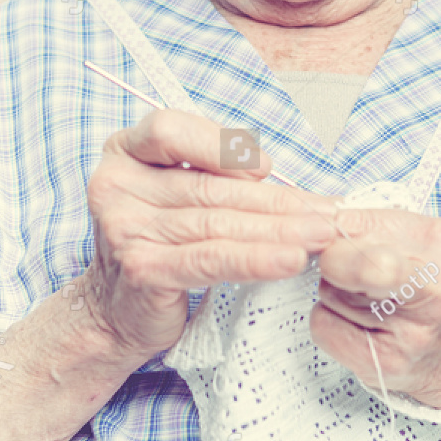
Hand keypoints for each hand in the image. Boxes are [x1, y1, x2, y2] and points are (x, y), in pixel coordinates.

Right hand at [80, 110, 339, 363]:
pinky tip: (290, 260)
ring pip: (217, 223)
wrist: (116, 311)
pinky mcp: (142, 269)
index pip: (171, 129)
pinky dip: (256, 259)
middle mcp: (115, 186)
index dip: (222, 146)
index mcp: (123, 153)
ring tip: (320, 235)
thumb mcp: (176, 196)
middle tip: (325, 213)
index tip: (267, 169)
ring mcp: (124, 229)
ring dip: (278, 230)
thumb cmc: (158, 245)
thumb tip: (281, 181)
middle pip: (208, 186)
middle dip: (276, 201)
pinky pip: (211, 259)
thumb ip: (216, 177)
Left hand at [309, 206, 440, 415]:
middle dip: (334, 262)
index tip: (340, 238)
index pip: (355, 221)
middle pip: (339, 259)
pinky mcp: (387, 362)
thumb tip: (318, 221)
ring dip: (338, 295)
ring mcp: (412, 331)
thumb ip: (378, 227)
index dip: (335, 230)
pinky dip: (332, 323)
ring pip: (328, 292)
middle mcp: (434, 288)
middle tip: (351, 273)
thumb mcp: (430, 246)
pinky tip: (365, 328)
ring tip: (376, 305)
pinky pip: (324, 326)